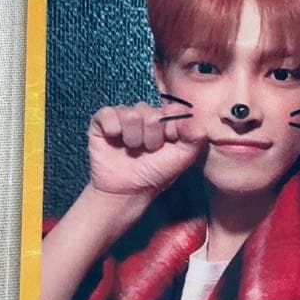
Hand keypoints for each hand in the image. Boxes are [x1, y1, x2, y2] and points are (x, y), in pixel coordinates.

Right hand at [87, 102, 207, 195]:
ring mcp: (123, 116)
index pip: (172, 109)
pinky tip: (115, 140)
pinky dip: (112, 129)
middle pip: (150, 113)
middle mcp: (145, 114)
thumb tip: (196, 118)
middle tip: (149, 151)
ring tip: (133, 150)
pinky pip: (108, 113)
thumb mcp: (184, 157)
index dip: (171, 129)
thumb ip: (195, 137)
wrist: (128, 190)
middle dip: (152, 138)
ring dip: (133, 138)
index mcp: (165, 119)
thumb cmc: (156, 173)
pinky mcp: (103, 121)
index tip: (170, 144)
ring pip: (130, 114)